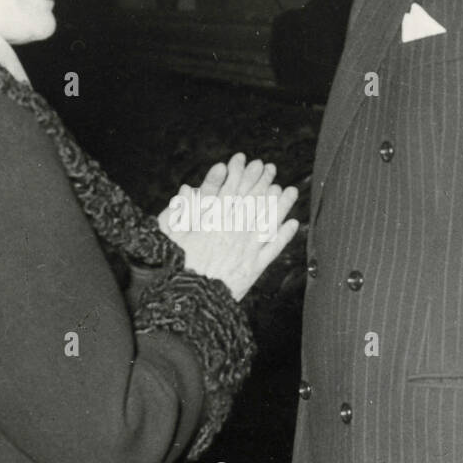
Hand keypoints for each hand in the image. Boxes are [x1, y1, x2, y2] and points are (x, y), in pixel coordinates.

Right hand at [158, 153, 298, 301]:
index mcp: (212, 222)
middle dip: (262, 182)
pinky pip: (272, 249)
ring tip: (289, 190)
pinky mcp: (253, 268)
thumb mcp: (168, 235)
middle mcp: (233, 232)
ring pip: (267, 221)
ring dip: (280, 204)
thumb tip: (189, 188)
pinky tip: (293, 224)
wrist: (190, 302)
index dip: (238, 173)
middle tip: (270, 167)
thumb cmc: (175, 268)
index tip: (244, 159)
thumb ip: (180, 210)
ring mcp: (246, 249)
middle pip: (252, 201)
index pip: (229, 190)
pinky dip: (284, 236)